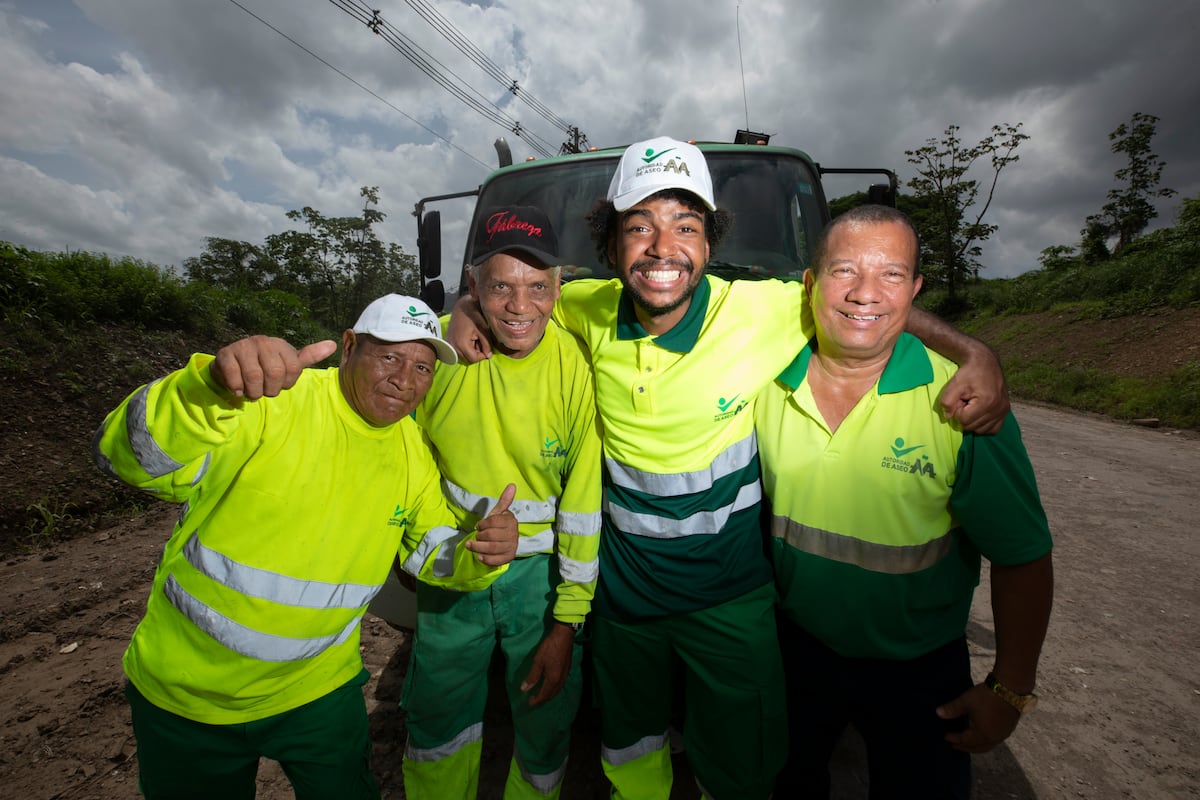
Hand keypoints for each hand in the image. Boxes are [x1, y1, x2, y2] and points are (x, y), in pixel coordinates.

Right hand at [210, 336, 336, 398]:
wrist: (231, 367)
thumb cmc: (264, 367)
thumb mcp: (288, 362)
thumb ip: (309, 356)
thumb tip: (333, 345)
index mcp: (280, 344)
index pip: (294, 370)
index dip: (286, 384)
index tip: (279, 382)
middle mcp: (262, 341)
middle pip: (275, 374)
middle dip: (270, 389)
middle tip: (264, 388)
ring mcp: (242, 346)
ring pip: (255, 377)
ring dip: (253, 392)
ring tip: (251, 388)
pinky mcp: (225, 355)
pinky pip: (235, 379)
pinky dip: (237, 389)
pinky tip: (238, 387)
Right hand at [446, 294, 492, 362]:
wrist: (462, 306)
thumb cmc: (474, 315)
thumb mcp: (484, 330)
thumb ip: (487, 344)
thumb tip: (489, 356)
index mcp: (461, 344)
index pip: (474, 359)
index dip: (483, 355)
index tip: (487, 346)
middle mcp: (453, 346)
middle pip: (468, 360)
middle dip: (477, 353)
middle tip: (480, 341)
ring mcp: (449, 345)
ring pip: (464, 357)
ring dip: (472, 351)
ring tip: (475, 339)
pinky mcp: (448, 342)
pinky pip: (459, 351)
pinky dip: (466, 348)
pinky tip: (469, 338)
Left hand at [465, 483, 517, 565]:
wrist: (506, 543)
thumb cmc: (500, 526)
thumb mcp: (499, 513)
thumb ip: (504, 501)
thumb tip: (511, 485)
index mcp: (510, 521)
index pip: (493, 522)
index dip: (482, 524)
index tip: (478, 526)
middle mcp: (513, 534)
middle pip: (491, 535)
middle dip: (479, 536)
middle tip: (475, 536)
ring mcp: (511, 547)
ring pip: (492, 548)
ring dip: (478, 547)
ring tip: (470, 546)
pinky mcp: (508, 558)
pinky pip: (496, 560)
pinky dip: (486, 559)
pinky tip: (479, 556)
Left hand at [519, 623, 575, 706]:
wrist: (564, 636)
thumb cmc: (549, 648)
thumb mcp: (538, 661)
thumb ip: (532, 676)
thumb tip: (524, 689)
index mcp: (553, 679)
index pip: (544, 695)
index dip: (536, 700)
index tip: (529, 703)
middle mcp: (560, 680)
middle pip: (551, 694)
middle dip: (543, 699)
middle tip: (534, 701)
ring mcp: (565, 675)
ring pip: (557, 690)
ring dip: (549, 695)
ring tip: (542, 695)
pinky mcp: (567, 670)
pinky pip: (560, 685)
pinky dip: (554, 689)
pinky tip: (551, 685)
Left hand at [936, 683, 1020, 752]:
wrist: (1010, 688)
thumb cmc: (986, 696)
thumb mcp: (966, 702)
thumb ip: (952, 709)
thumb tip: (937, 713)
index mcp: (983, 734)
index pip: (965, 740)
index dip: (954, 738)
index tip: (945, 736)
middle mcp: (994, 738)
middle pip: (978, 748)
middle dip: (966, 747)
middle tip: (955, 745)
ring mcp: (1003, 734)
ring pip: (988, 745)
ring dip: (977, 746)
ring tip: (968, 743)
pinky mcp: (1009, 728)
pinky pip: (995, 740)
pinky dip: (986, 741)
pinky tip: (982, 734)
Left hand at [939, 344, 1009, 433]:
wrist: (985, 362)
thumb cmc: (969, 372)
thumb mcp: (954, 384)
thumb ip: (947, 402)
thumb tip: (948, 417)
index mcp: (987, 402)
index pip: (964, 420)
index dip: (957, 410)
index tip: (960, 398)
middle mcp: (998, 408)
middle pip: (972, 426)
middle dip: (965, 415)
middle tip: (966, 400)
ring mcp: (1004, 410)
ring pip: (981, 429)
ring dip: (973, 419)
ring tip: (972, 405)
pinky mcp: (1006, 411)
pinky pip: (993, 428)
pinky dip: (984, 424)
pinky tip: (980, 412)